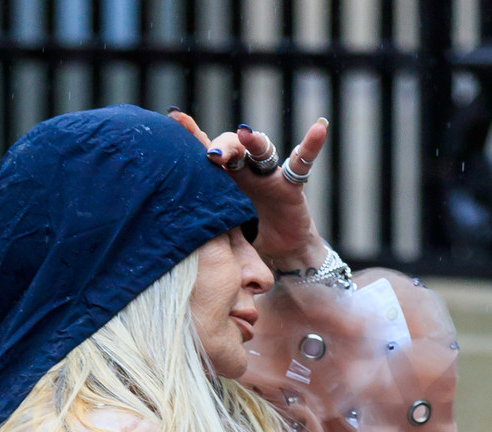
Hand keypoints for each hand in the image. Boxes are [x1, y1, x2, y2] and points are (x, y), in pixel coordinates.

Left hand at [169, 113, 329, 274]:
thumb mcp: (223, 231)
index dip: (194, 135)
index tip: (176, 117)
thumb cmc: (248, 238)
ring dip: (254, 141)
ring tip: (246, 135)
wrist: (281, 253)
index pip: (208, 152)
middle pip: (233, 147)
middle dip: (223, 147)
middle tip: (212, 157)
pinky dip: (312, 144)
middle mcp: (246, 170)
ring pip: (262, 149)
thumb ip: (207, 220)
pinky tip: (320, 127)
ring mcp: (269, 175)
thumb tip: (171, 226)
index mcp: (225, 179)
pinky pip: (303, 161)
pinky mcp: (291, 186)